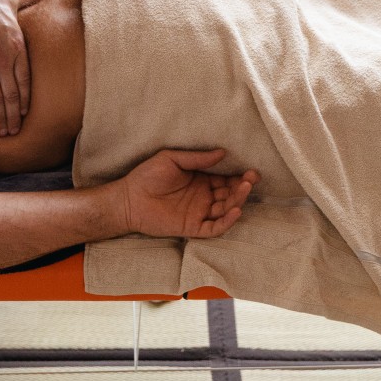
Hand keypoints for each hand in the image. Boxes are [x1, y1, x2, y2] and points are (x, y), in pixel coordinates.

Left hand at [115, 149, 258, 238]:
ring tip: (244, 189)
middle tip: (251, 178)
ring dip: (237, 201)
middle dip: (242, 187)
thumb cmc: (147, 175)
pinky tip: (234, 211)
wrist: (128, 199)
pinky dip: (226, 221)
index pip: (226, 179)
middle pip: (229, 194)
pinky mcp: (193, 227)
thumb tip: (222, 152)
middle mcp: (203, 197)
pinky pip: (214, 227)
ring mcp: (199, 213)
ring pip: (225, 209)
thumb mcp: (172, 159)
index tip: (251, 170)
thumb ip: (197, 158)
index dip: (239, 176)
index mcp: (201, 180)